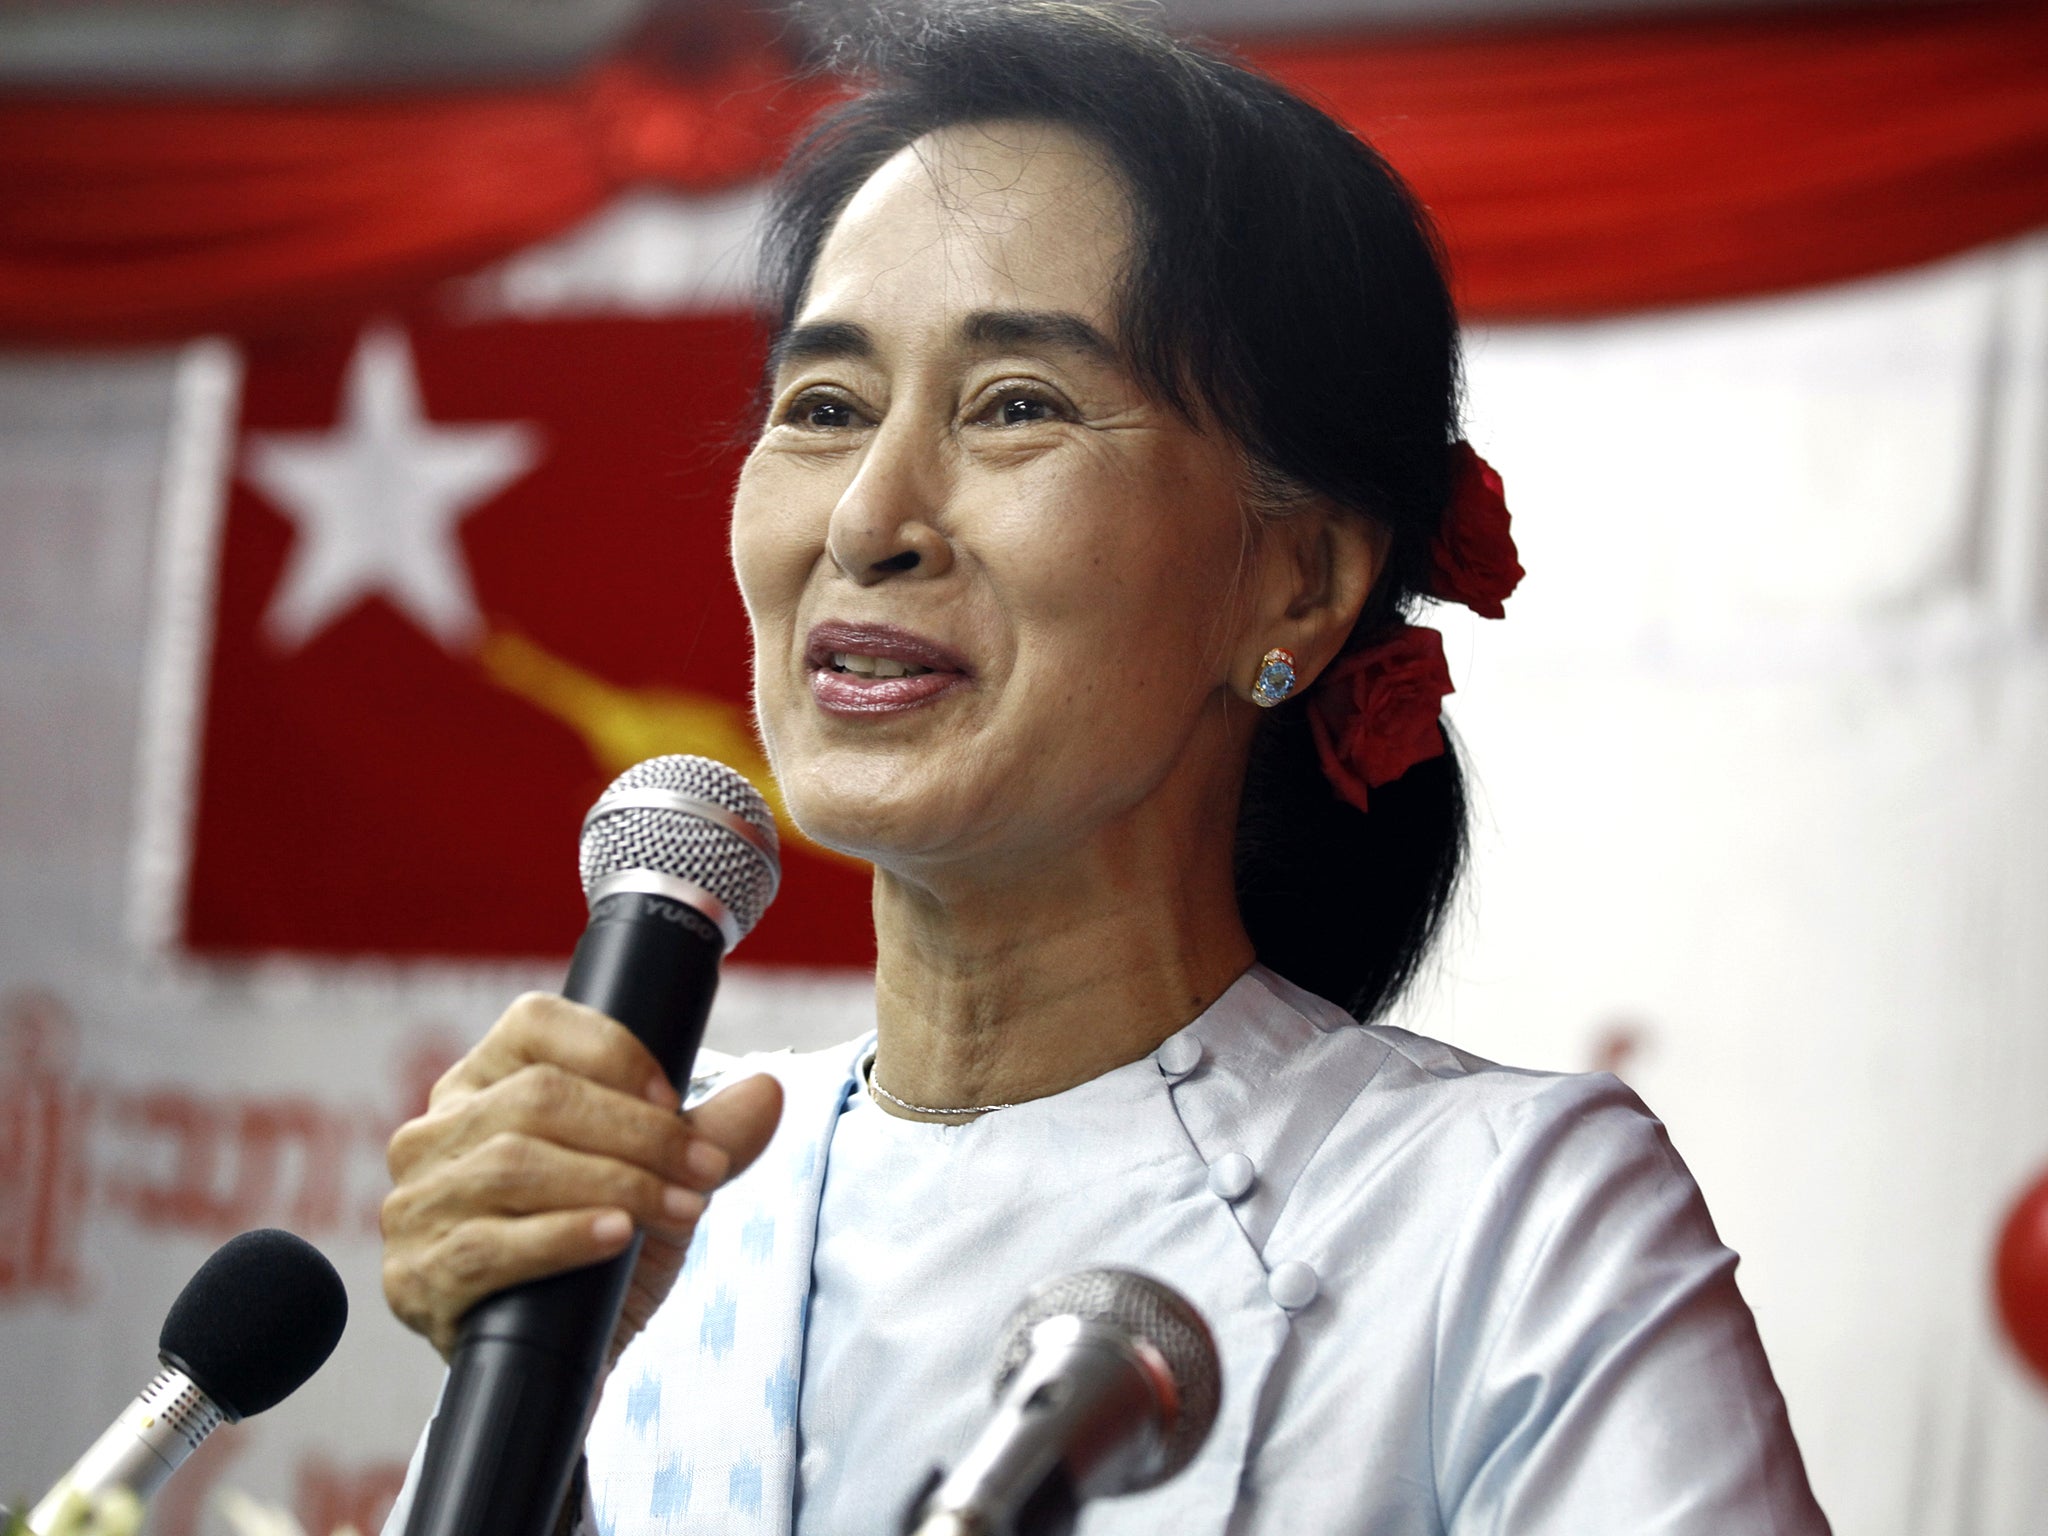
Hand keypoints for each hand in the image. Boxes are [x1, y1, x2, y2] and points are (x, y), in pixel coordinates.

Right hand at [380, 992, 782, 1362]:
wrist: (567, 1358)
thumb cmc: (601, 1248)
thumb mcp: (662, 1182)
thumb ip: (711, 1136)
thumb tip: (768, 1091)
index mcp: (483, 1083)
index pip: (535, 1025)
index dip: (612, 1053)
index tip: (674, 1098)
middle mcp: (433, 1133)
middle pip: (536, 1097)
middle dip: (637, 1133)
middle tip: (704, 1171)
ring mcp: (414, 1205)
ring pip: (514, 1164)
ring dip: (615, 1185)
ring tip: (680, 1209)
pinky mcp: (415, 1277)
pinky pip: (486, 1245)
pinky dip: (561, 1236)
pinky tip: (614, 1237)